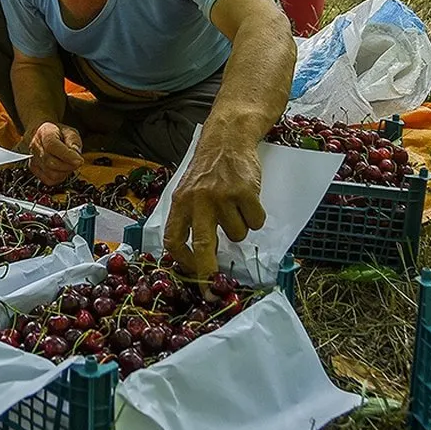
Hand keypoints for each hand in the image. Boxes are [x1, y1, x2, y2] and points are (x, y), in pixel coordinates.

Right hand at [26, 121, 83, 184]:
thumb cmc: (57, 133)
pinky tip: (62, 170)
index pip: (52, 146)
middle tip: (77, 161)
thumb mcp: (69, 131)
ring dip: (64, 172)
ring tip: (69, 164)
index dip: (67, 155)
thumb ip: (73, 141)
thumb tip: (76, 154)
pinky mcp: (34, 169)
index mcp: (44, 132)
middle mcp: (36, 146)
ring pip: (51, 174)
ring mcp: (33, 159)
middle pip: (51, 163)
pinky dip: (59, 178)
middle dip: (69, 165)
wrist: (42, 134)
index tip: (79, 160)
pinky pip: (48, 180)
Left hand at [162, 141, 265, 276]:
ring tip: (235, 207)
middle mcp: (199, 201)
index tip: (194, 273)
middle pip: (204, 246)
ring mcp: (222, 196)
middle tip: (212, 290)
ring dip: (240, 227)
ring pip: (237, 235)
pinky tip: (248, 199)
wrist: (228, 139)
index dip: (183, 261)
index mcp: (181, 202)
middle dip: (209, 271)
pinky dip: (256, 217)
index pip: (174, 239)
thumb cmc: (209, 170)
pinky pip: (256, 222)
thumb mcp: (188, 190)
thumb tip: (195, 256)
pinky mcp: (245, 192)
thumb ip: (190, 217)